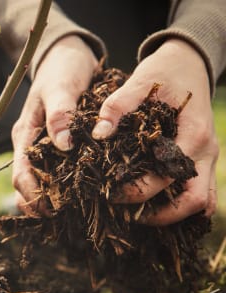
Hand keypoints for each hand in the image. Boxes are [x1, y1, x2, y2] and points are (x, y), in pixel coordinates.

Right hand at [11, 35, 97, 213]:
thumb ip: (61, 114)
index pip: (20, 174)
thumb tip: (63, 145)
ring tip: (72, 214)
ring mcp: (43, 146)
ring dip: (51, 199)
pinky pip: (57, 172)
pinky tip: (81, 196)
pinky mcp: (58, 146)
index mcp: (25, 134)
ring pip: (40, 182)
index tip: (51, 209)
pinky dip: (64, 186)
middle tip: (62, 219)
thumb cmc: (62, 68)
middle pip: (26, 185)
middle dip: (39, 204)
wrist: (67, 55)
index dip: (32, 195)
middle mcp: (31, 145)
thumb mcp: (61, 87)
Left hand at [93, 38, 218, 224]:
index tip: (111, 194)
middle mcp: (206, 152)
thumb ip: (117, 106)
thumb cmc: (164, 72)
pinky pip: (200, 193)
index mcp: (193, 134)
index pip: (168, 177)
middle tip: (127, 215)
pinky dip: (181, 206)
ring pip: (202, 202)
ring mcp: (208, 158)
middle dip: (160, 215)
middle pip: (194, 201)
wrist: (190, 62)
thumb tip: (99, 134)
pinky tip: (153, 207)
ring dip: (173, 215)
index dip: (138, 191)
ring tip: (138, 216)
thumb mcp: (139, 82)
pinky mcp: (202, 160)